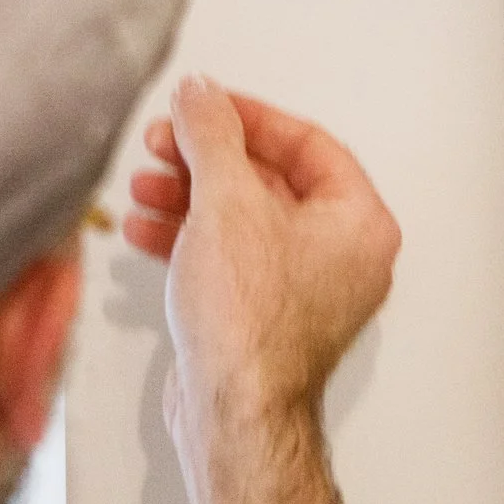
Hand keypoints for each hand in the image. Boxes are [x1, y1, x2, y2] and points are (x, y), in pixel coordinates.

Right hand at [125, 79, 399, 408]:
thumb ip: (211, 135)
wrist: (233, 410)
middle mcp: (343, 255)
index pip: (307, 143)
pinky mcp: (268, 318)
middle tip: (163, 142)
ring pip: (245, 221)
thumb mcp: (225, 200)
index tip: (203, 103)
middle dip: (208, 159)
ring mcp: (307, 290)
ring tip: (144, 184)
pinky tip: (146, 229)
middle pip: (271, 180)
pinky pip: (232, 259)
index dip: (247, 116)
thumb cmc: (250, 322)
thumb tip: (201, 94)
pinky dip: (191, 238)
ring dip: (190, 196)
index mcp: (359, 222)